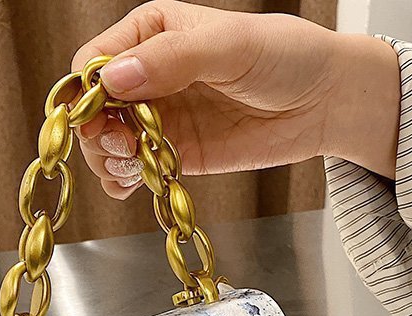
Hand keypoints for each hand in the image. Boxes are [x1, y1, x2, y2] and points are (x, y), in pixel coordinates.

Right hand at [71, 1, 399, 199]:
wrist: (323, 101)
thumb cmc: (284, 56)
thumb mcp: (230, 45)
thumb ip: (173, 58)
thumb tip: (115, 79)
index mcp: (152, 33)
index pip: (94, 62)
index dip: (88, 92)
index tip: (103, 116)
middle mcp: (149, 75)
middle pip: (93, 108)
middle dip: (97, 132)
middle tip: (123, 147)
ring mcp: (161, 117)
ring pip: (108, 143)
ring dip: (109, 160)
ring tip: (132, 167)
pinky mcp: (177, 152)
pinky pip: (136, 169)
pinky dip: (125, 181)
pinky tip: (131, 185)